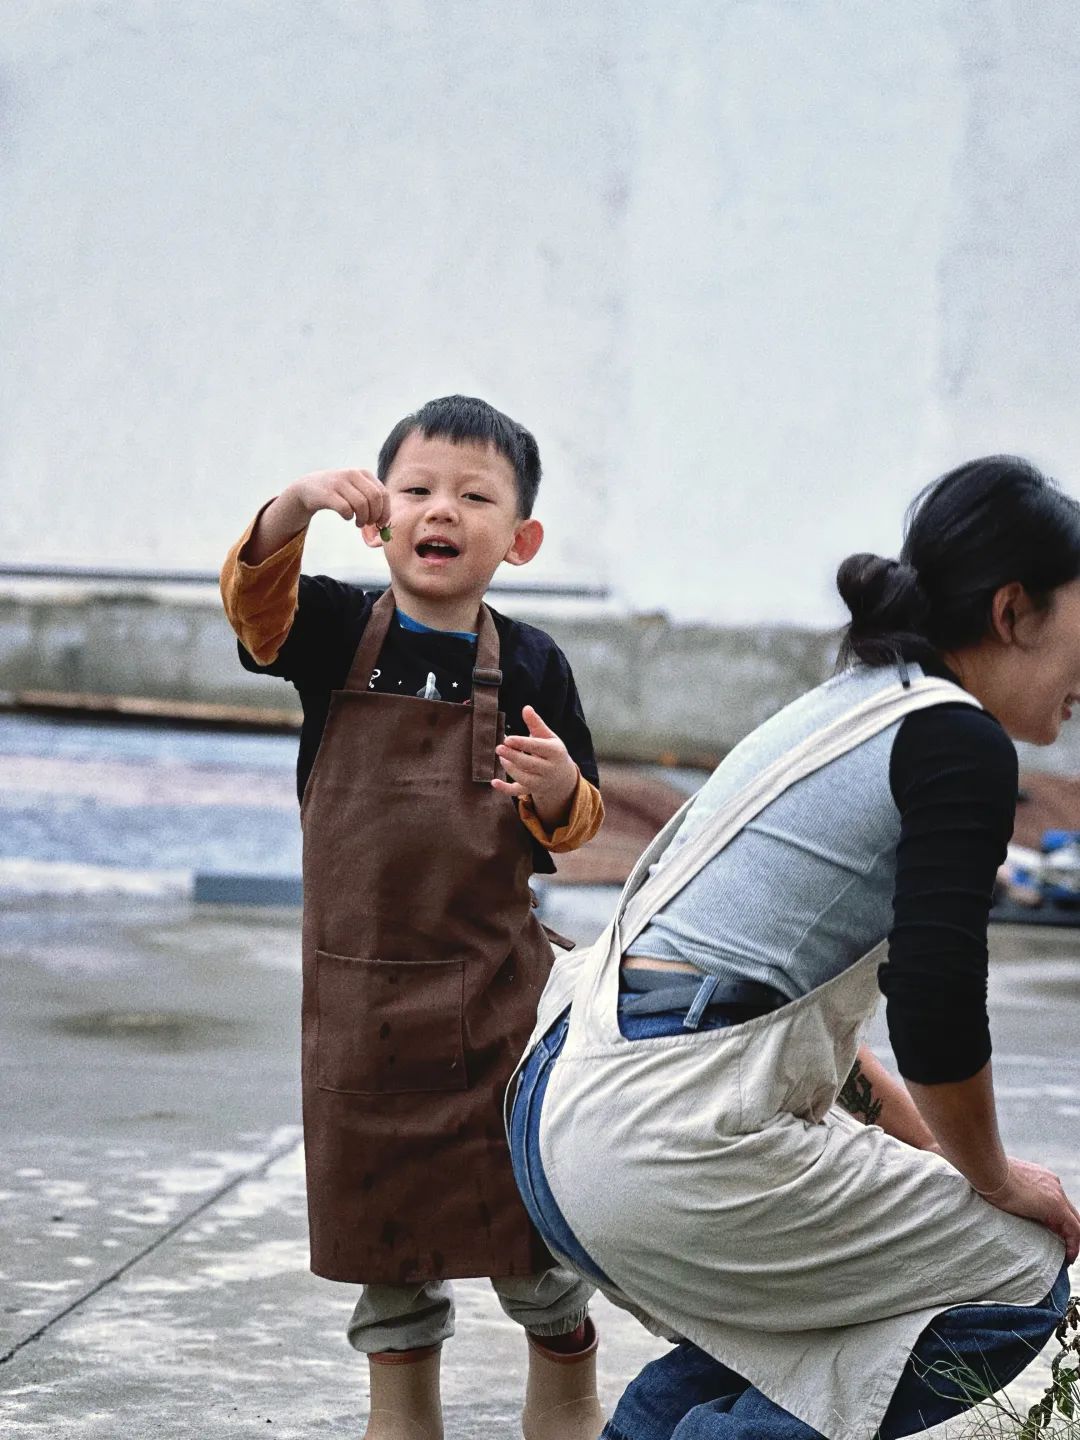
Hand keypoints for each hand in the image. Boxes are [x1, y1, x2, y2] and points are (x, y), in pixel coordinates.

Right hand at [287, 469, 390, 530]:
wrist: (308, 488)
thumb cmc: (339, 494)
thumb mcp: (356, 490)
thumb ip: (371, 501)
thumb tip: (386, 524)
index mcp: (364, 473)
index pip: (383, 493)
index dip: (385, 511)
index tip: (381, 523)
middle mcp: (353, 474)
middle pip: (374, 498)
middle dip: (375, 515)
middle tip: (369, 524)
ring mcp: (339, 482)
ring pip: (361, 505)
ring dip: (362, 519)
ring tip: (358, 523)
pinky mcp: (327, 493)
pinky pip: (345, 509)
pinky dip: (348, 517)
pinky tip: (347, 517)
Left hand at [493, 706, 578, 828]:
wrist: (563, 777)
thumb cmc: (552, 751)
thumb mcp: (548, 737)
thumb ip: (536, 724)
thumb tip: (526, 708)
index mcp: (555, 752)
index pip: (538, 747)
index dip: (522, 743)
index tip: (508, 739)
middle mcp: (549, 769)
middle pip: (529, 764)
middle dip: (513, 756)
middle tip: (499, 748)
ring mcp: (541, 782)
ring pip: (522, 778)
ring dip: (509, 767)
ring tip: (501, 757)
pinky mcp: (531, 790)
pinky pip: (517, 792)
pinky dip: (505, 789)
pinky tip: (494, 782)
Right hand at [977, 1156, 1079, 1263]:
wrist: (989, 1170)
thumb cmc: (988, 1176)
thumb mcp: (1002, 1183)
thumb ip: (1010, 1192)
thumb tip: (1000, 1201)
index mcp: (1040, 1178)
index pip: (1057, 1202)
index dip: (1057, 1221)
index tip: (1049, 1234)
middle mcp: (1053, 1184)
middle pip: (1070, 1213)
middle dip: (1067, 1232)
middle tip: (1061, 1249)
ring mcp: (1056, 1193)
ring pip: (1075, 1221)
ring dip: (1071, 1240)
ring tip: (1065, 1256)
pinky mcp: (1056, 1205)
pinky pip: (1074, 1229)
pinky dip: (1073, 1244)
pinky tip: (1067, 1257)